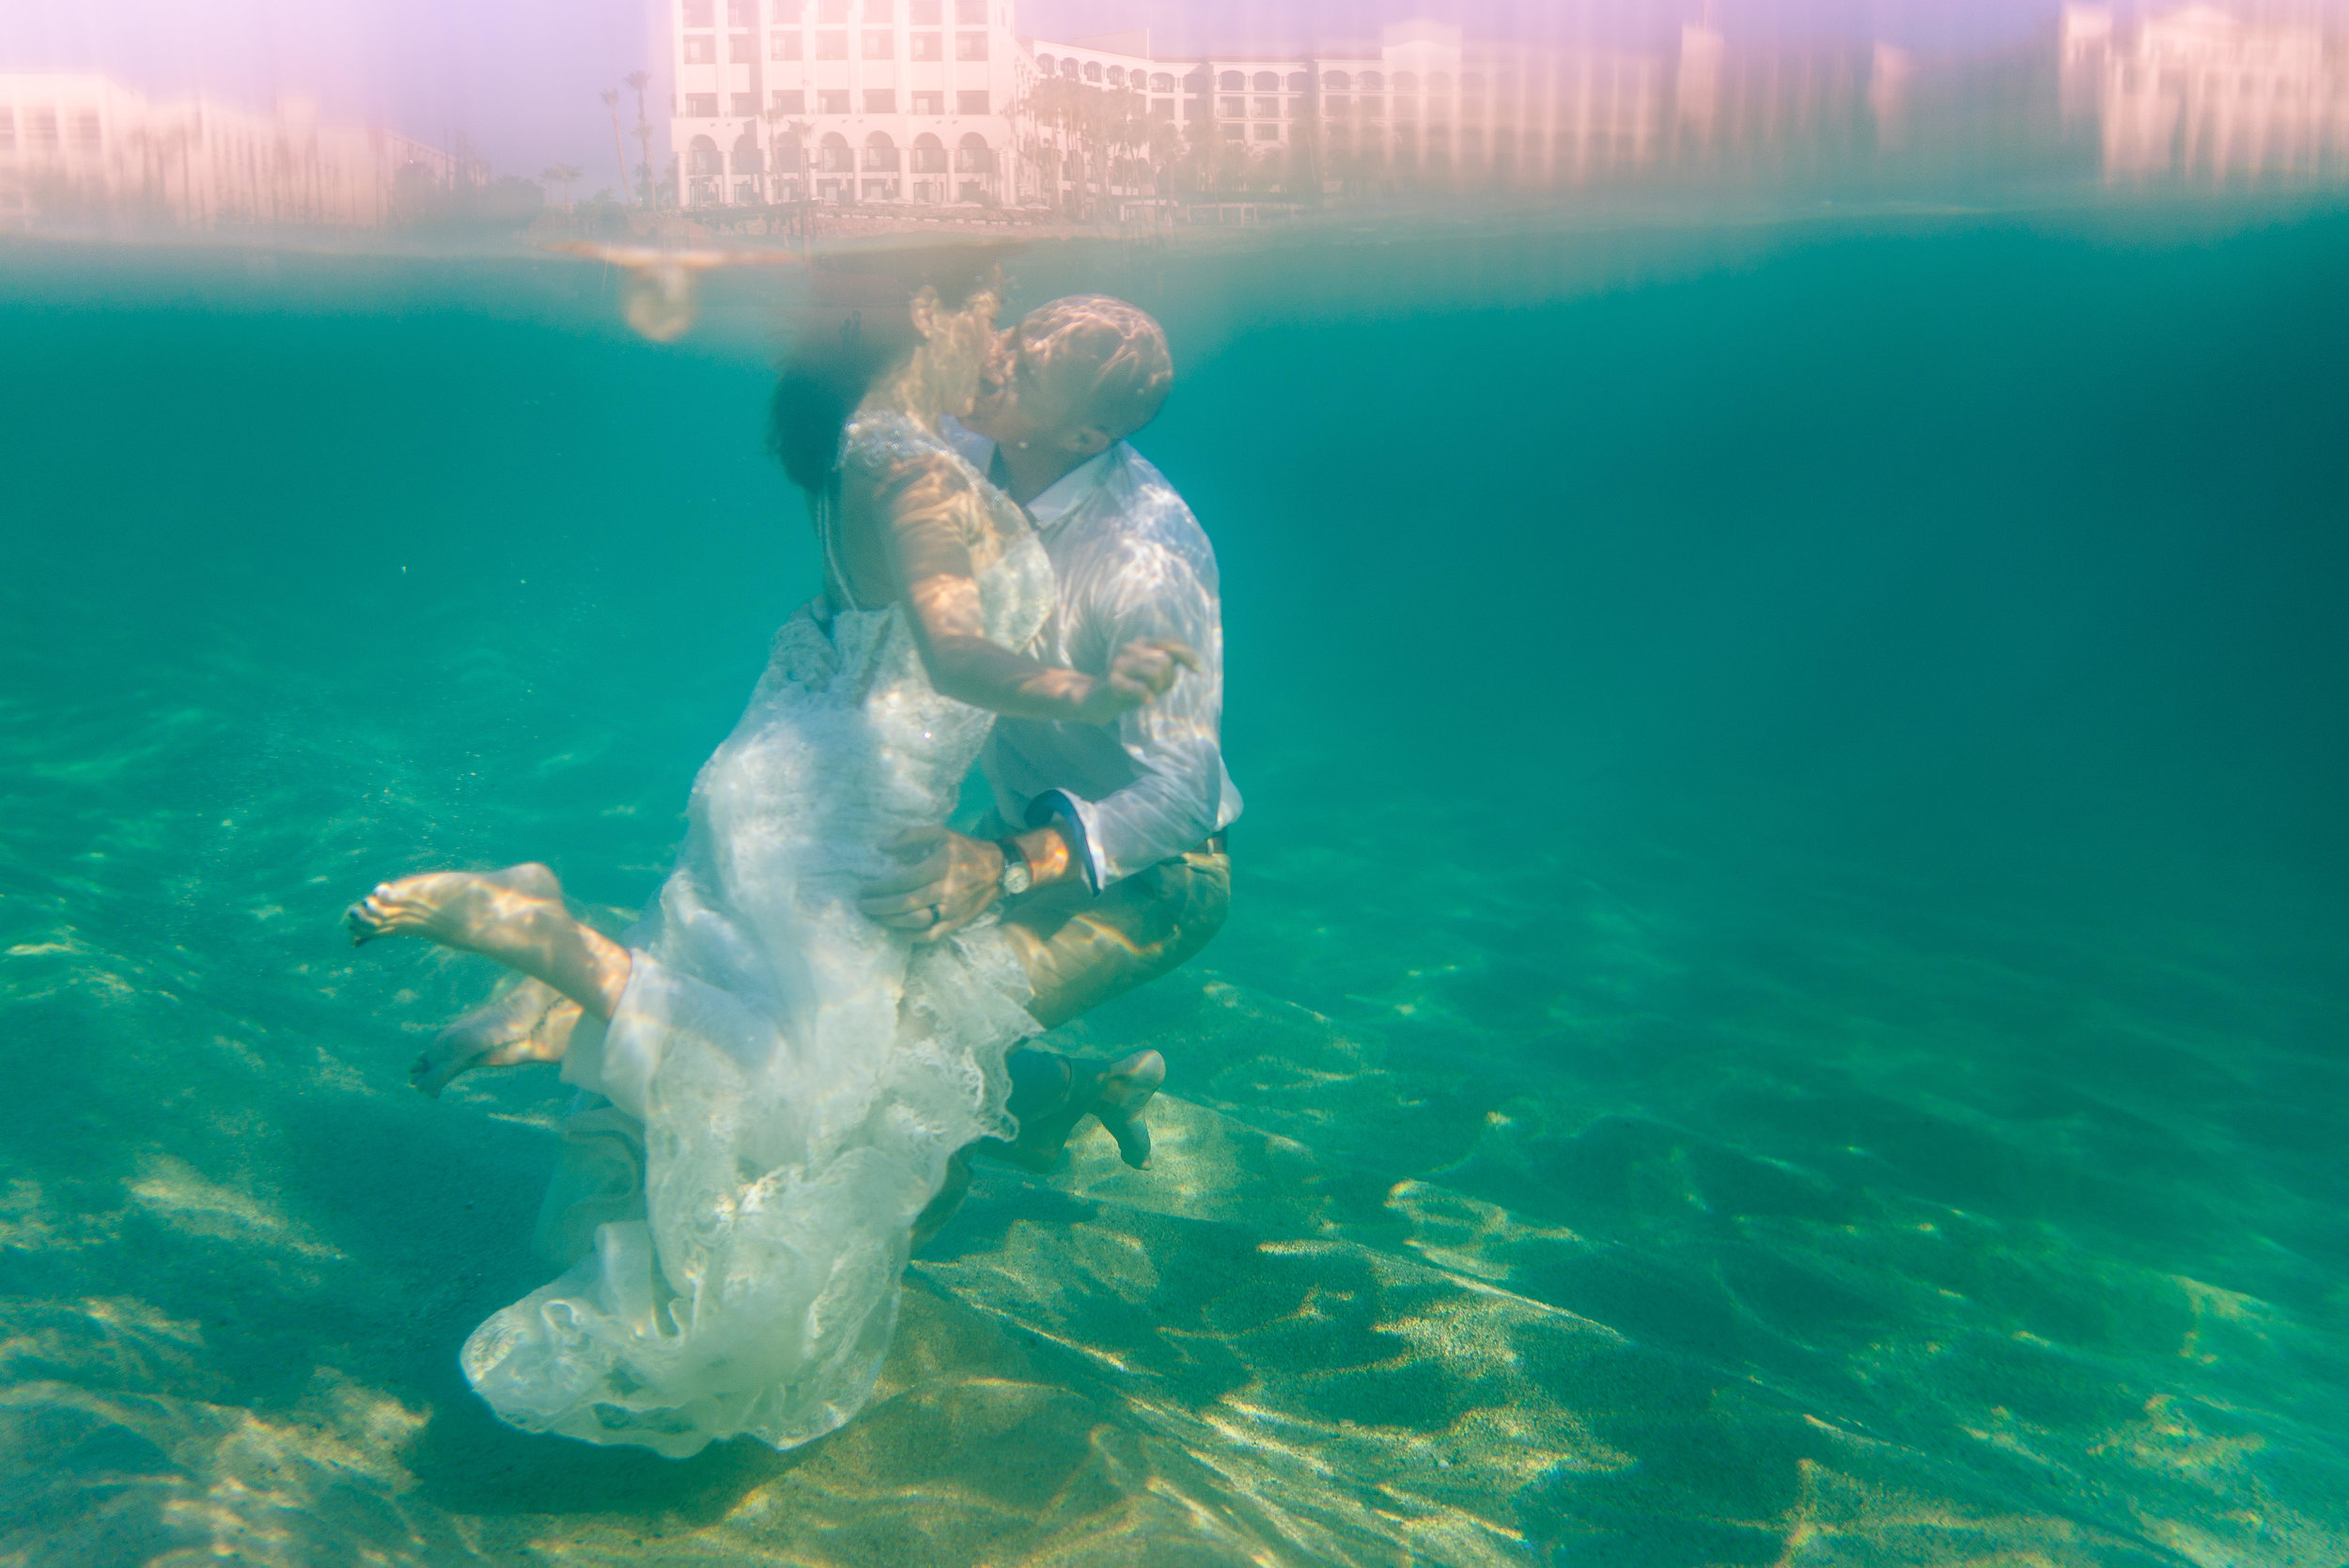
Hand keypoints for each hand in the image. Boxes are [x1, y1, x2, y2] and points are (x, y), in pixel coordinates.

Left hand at [858, 826, 1002, 942]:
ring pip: (915, 923)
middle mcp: (946, 891)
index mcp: (941, 867)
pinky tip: (895, 929)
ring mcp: (952, 910)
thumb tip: (881, 846)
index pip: (903, 881)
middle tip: (861, 905)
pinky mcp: (956, 923)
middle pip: (906, 904)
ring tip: (874, 917)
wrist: (998, 870)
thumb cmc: (965, 849)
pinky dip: (909, 935)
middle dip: (879, 907)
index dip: (879, 888)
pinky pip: (929, 935)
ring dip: (890, 921)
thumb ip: (910, 837)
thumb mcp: (940, 833)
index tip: (863, 889)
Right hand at [1077, 638, 1199, 723]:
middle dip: (1167, 680)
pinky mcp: (1113, 681)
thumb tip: (1192, 662)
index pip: (1171, 642)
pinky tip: (1145, 700)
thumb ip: (1167, 665)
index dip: (1187, 655)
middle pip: (1166, 662)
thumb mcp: (1149, 674)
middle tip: (1154, 689)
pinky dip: (1146, 696)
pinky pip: (1141, 689)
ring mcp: (1120, 663)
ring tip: (1145, 693)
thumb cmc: (1127, 688)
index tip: (1197, 670)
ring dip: (1156, 688)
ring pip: (1157, 673)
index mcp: (1141, 643)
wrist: (1092, 700)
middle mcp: (1130, 648)